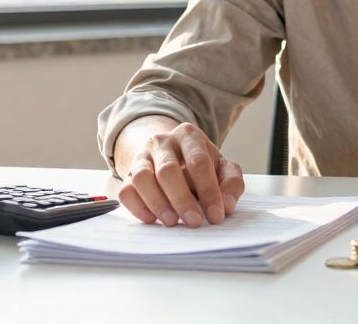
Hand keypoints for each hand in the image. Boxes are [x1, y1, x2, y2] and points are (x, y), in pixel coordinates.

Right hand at [115, 117, 244, 227]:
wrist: (172, 155)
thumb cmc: (200, 165)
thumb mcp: (222, 168)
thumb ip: (231, 183)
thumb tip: (227, 205)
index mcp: (189, 135)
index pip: (198, 162)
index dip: (209, 191)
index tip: (216, 215)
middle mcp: (162, 142)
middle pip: (168, 170)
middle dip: (182, 199)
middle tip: (194, 222)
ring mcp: (141, 157)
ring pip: (142, 178)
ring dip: (158, 203)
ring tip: (172, 222)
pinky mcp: (127, 174)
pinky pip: (126, 190)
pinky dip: (137, 207)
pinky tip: (153, 219)